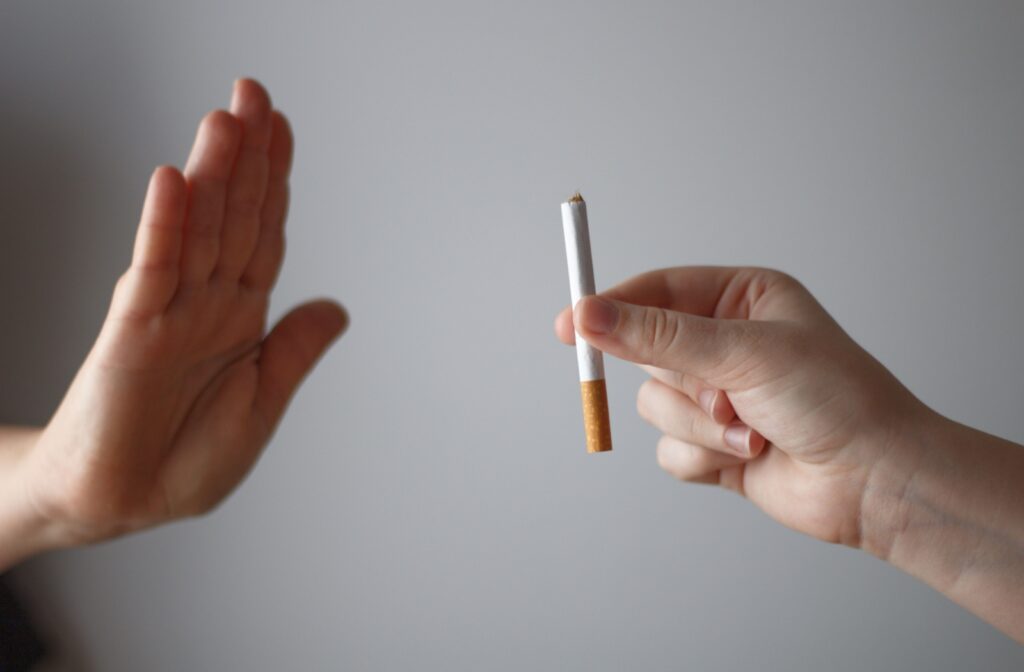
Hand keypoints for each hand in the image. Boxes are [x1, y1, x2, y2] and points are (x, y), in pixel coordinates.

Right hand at [8, 80, 346, 555]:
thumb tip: (338, 307)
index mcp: (240, 318)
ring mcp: (169, 313)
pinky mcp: (131, 334)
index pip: (263, 234)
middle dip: (247, 157)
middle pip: (233, 217)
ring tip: (226, 118)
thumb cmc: (184, 462)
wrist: (122, 507)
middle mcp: (207, 304)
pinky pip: (152, 271)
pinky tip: (175, 182)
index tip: (281, 128)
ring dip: (213, 176)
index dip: (275, 182)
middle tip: (253, 93)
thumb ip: (293, 352)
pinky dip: (165, 227)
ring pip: (198, 231)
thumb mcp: (260, 406)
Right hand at [555, 266, 928, 546]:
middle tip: (717, 397)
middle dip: (684, 382)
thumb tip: (588, 315)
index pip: (657, 291)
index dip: (611, 306)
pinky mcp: (712, 445)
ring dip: (699, 426)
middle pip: (647, 352)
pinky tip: (749, 457)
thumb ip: (658, 336)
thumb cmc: (833, 398)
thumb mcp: (742, 352)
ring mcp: (717, 396)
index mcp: (741, 299)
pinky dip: (702, 457)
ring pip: (655, 404)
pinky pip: (668, 449)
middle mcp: (725, 343)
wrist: (875, 480)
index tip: (571, 323)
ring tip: (751, 431)